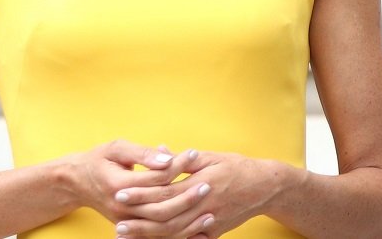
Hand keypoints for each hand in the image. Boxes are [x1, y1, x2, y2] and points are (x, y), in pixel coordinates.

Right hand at [67, 141, 203, 231]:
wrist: (78, 182)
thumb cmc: (99, 159)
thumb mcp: (117, 148)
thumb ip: (142, 153)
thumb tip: (167, 157)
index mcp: (118, 184)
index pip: (155, 178)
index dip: (177, 166)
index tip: (195, 154)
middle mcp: (122, 208)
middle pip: (161, 207)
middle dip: (187, 196)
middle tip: (208, 184)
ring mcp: (126, 221)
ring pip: (160, 227)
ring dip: (187, 220)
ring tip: (209, 209)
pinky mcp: (131, 228)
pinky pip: (157, 236)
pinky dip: (178, 235)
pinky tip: (196, 229)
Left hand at [112, 150, 285, 237]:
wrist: (265, 187)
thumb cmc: (237, 167)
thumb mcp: (211, 157)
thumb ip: (184, 159)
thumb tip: (159, 151)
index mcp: (201, 182)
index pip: (164, 190)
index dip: (141, 193)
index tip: (121, 193)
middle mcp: (203, 205)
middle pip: (165, 216)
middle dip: (139, 219)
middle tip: (115, 220)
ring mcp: (208, 222)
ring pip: (173, 233)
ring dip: (148, 234)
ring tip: (126, 234)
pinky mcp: (213, 232)